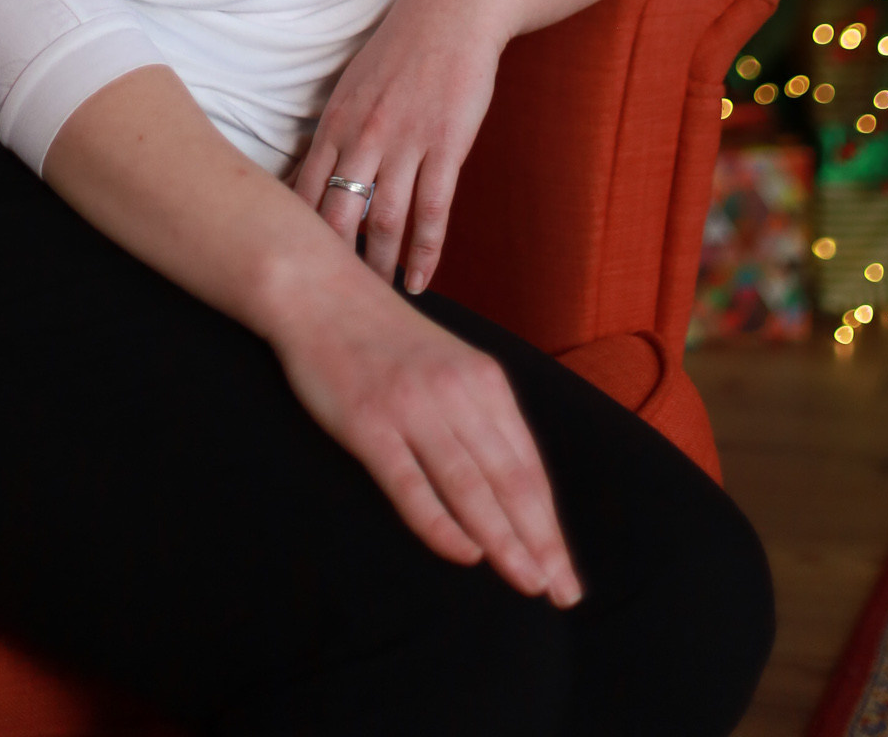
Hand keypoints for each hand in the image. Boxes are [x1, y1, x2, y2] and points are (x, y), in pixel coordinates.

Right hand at [271, 270, 582, 607]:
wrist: (321, 292)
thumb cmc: (386, 338)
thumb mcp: (449, 364)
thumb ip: (479, 415)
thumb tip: (511, 485)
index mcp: (484, 380)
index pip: (528, 466)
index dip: (550, 524)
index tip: (566, 573)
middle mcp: (457, 392)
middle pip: (510, 480)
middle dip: (541, 542)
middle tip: (563, 595)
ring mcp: (414, 406)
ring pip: (471, 486)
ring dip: (505, 540)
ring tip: (530, 584)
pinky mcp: (369, 422)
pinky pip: (411, 482)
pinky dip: (441, 522)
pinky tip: (465, 554)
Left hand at [292, 0, 501, 293]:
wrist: (452, 10)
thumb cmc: (401, 48)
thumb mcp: (353, 86)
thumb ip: (335, 133)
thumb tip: (314, 175)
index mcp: (335, 121)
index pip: (303, 193)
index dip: (298, 237)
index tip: (294, 270)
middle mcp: (363, 136)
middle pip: (337, 216)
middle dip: (332, 265)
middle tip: (331, 302)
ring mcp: (405, 142)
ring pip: (384, 222)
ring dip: (379, 267)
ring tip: (378, 300)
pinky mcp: (446, 145)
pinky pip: (432, 211)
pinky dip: (424, 252)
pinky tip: (420, 281)